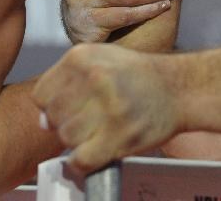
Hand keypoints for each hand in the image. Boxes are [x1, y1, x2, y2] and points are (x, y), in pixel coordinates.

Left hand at [33, 44, 180, 172]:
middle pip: (52, 117)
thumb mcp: (100, 60)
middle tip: (87, 121)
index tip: (68, 109)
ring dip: (78, 141)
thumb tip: (43, 119)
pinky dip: (84, 162)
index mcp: (83, 57)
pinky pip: (82, 159)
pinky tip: (97, 150)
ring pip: (66, 138)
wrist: (179, 88)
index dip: (51, 106)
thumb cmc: (139, 75)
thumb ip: (68, 83)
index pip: (41, 94)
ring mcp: (108, 107)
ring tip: (96, 132)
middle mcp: (94, 78)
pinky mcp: (120, 134)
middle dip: (65, 124)